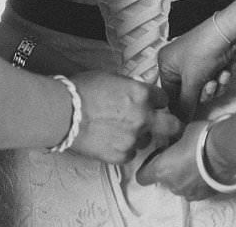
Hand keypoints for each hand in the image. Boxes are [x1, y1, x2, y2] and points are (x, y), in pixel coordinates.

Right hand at [67, 71, 181, 163]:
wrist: (63, 112)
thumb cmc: (80, 91)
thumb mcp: (110, 78)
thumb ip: (130, 87)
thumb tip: (137, 91)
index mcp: (141, 94)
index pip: (164, 98)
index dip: (158, 101)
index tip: (154, 104)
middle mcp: (143, 117)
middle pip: (172, 125)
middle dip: (169, 124)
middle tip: (162, 125)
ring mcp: (133, 138)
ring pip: (147, 140)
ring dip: (139, 136)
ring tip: (120, 131)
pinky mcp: (121, 155)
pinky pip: (130, 154)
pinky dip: (123, 149)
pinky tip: (110, 141)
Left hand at [135, 119, 212, 199]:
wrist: (227, 151)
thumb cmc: (201, 137)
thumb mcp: (183, 131)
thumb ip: (175, 139)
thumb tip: (176, 138)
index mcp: (162, 170)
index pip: (142, 177)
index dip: (147, 168)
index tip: (155, 158)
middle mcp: (172, 185)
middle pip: (164, 180)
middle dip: (170, 170)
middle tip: (179, 155)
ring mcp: (189, 193)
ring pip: (180, 186)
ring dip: (184, 176)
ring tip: (196, 163)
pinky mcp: (205, 196)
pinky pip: (195, 189)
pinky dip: (198, 181)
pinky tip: (206, 169)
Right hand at [158, 21, 235, 119]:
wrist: (233, 33)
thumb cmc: (206, 47)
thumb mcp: (191, 81)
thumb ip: (185, 104)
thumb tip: (181, 120)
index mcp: (166, 62)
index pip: (169, 93)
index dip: (180, 106)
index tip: (186, 118)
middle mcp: (180, 61)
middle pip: (188, 93)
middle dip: (202, 93)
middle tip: (207, 86)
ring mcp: (198, 62)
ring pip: (203, 89)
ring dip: (213, 87)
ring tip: (217, 77)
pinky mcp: (213, 63)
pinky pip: (215, 81)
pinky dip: (221, 79)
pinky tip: (224, 71)